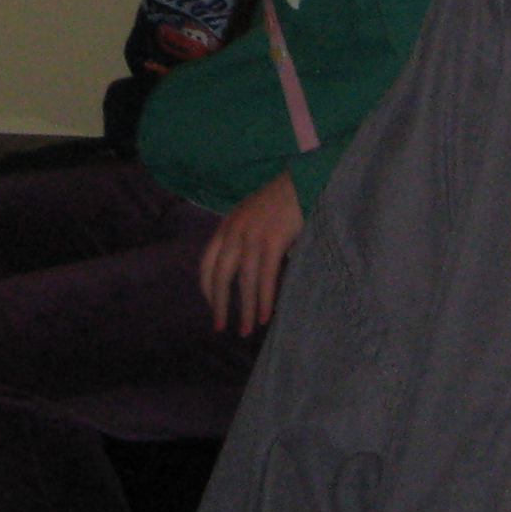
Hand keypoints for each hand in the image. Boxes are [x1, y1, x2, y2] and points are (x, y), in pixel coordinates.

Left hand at [197, 170, 302, 335]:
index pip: (206, 263)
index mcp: (226, 226)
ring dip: (245, 309)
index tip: (212, 306)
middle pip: (220, 276)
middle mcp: (234, 231)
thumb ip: (242, 239)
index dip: (207, 288)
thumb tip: (242, 272)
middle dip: (220, 305)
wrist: (304, 181)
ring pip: (244, 281)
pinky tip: (265, 316)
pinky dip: (264, 300)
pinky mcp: (273, 241)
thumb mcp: (251, 217)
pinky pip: (265, 278)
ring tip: (246, 330)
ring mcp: (253, 236)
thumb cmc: (281, 201)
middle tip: (221, 328)